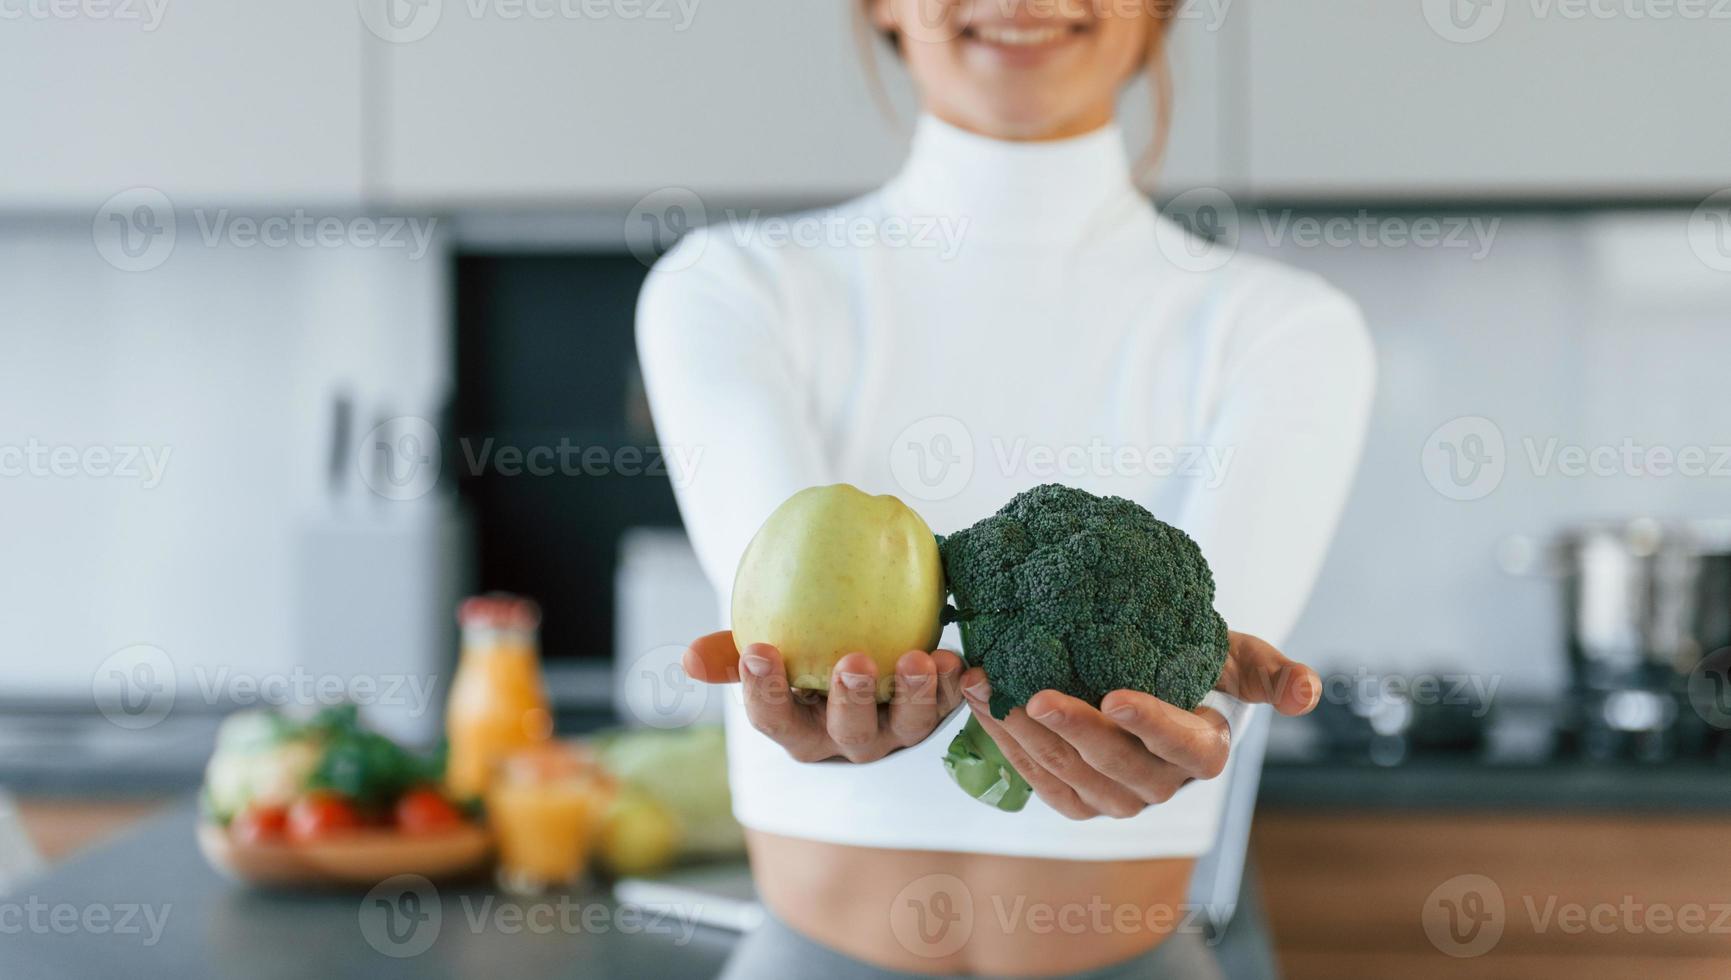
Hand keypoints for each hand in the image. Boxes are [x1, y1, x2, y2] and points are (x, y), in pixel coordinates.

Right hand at [683, 631, 965, 762]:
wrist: (865, 648)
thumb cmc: (801, 653)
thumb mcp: (768, 654)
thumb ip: (731, 653)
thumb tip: (688, 658)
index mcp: (798, 728)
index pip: (773, 719)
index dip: (764, 691)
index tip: (759, 651)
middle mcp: (846, 739)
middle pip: (847, 730)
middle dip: (851, 699)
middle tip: (853, 661)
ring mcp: (894, 732)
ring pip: (906, 725)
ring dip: (913, 693)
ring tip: (919, 658)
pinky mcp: (934, 714)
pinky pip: (948, 703)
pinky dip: (955, 685)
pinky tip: (958, 658)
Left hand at [959, 631, 1319, 819]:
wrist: (1150, 678)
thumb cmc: (1193, 661)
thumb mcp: (1234, 655)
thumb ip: (1270, 671)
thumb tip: (1308, 695)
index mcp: (1206, 751)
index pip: (1184, 747)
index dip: (1152, 725)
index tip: (1115, 696)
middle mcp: (1164, 785)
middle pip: (1117, 767)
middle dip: (1073, 731)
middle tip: (1032, 693)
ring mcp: (1118, 799)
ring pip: (1071, 778)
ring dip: (1025, 736)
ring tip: (989, 688)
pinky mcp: (1078, 800)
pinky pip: (1040, 782)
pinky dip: (1008, 746)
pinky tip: (982, 705)